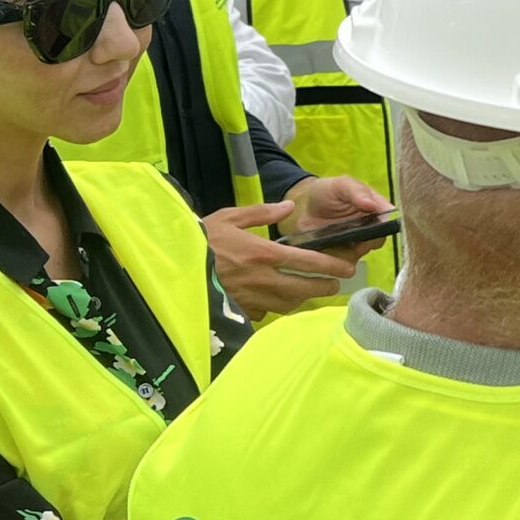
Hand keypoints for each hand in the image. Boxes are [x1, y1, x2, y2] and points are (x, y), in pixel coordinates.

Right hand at [203, 199, 359, 316]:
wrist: (173, 264)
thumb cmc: (202, 238)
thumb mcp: (230, 217)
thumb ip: (261, 212)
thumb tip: (288, 207)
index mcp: (263, 253)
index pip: (307, 261)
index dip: (331, 266)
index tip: (346, 268)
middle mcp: (261, 279)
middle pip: (304, 288)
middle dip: (324, 287)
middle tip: (336, 284)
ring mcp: (250, 298)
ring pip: (288, 303)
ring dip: (303, 298)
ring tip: (312, 291)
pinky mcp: (239, 310)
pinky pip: (266, 313)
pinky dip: (276, 307)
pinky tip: (279, 300)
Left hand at [282, 174, 394, 260]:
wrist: (303, 207)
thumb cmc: (327, 192)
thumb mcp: (341, 185)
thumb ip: (357, 191)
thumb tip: (373, 205)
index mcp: (375, 208)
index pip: (390, 219)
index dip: (386, 223)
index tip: (376, 224)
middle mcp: (370, 228)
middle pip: (378, 239)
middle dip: (367, 239)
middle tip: (353, 234)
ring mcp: (356, 244)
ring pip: (362, 254)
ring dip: (350, 250)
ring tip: (335, 239)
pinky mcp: (342, 256)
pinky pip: (344, 264)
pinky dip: (336, 260)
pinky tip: (326, 248)